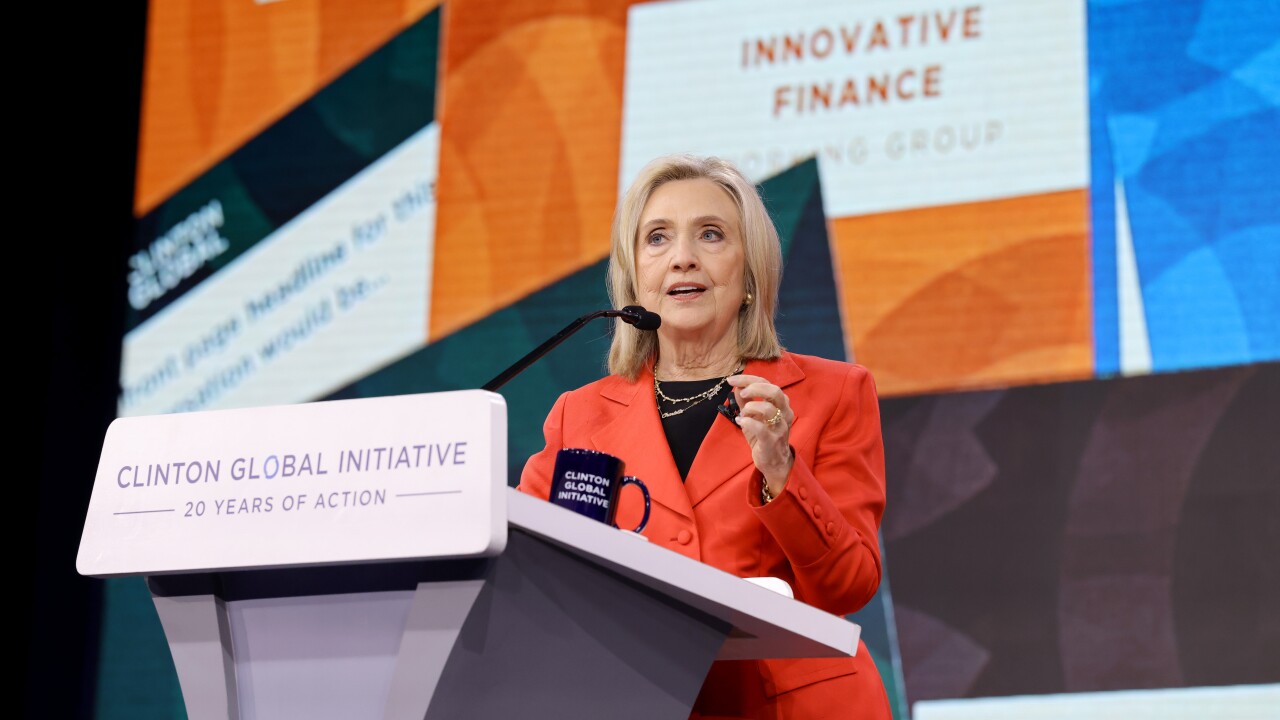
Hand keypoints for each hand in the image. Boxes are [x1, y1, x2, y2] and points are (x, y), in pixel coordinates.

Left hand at [727, 374, 794, 494]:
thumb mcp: (752, 416)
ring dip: (751, 407)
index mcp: (780, 404)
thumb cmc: (763, 436)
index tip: (731, 380)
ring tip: (743, 413)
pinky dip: (748, 422)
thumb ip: (746, 401)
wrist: (774, 462)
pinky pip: (761, 429)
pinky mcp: (772, 441)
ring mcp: (780, 428)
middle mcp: (784, 413)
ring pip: (769, 409)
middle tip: (742, 393)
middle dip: (754, 388)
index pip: (767, 383)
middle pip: (774, 391)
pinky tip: (741, 422)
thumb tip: (737, 386)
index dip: (748, 379)